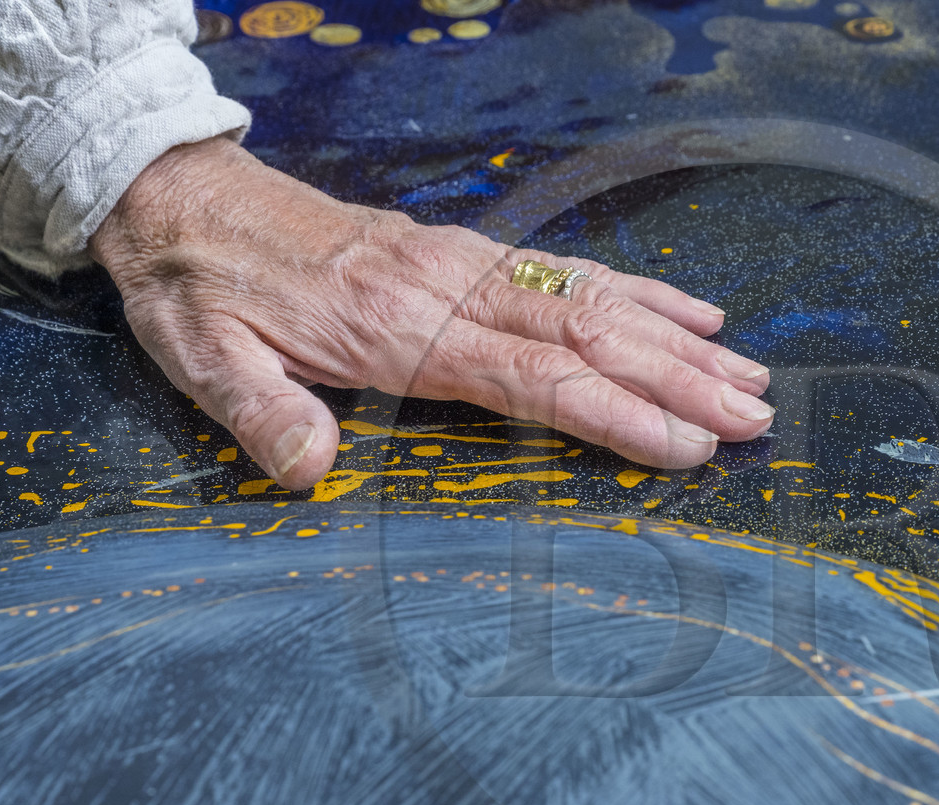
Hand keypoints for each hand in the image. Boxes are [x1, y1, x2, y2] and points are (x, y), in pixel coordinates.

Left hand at [88, 136, 772, 489]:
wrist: (184, 200)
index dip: (616, 414)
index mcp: (402, 327)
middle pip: (589, 334)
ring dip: (681, 341)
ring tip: (751, 377)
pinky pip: (573, 269)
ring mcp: (469, 264)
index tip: (685, 446)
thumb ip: (260, 412)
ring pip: (596, 298)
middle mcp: (453, 288)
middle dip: (680, 379)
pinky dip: (644, 290)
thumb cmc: (200, 291)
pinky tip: (696, 310)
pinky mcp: (470, 254)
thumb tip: (307, 470)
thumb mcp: (203, 358)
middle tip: (755, 418)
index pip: (533, 376)